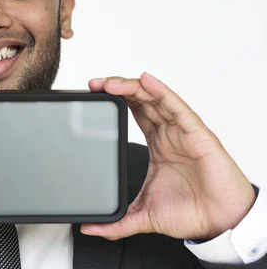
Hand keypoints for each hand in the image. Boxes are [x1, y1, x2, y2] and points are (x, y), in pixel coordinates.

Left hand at [80, 72, 255, 240]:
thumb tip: (89, 229)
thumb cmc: (191, 212)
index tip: (93, 94)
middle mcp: (169, 132)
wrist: (220, 224)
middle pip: (141, 99)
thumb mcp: (142, 215)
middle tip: (94, 85)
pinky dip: (162, 92)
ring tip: (110, 83)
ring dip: (132, 87)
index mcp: (157, 143)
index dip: (115, 99)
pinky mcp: (197, 134)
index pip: (134, 111)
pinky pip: (178, 107)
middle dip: (117, 89)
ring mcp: (182, 131)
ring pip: (156, 98)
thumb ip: (116, 223)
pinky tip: (146, 81)